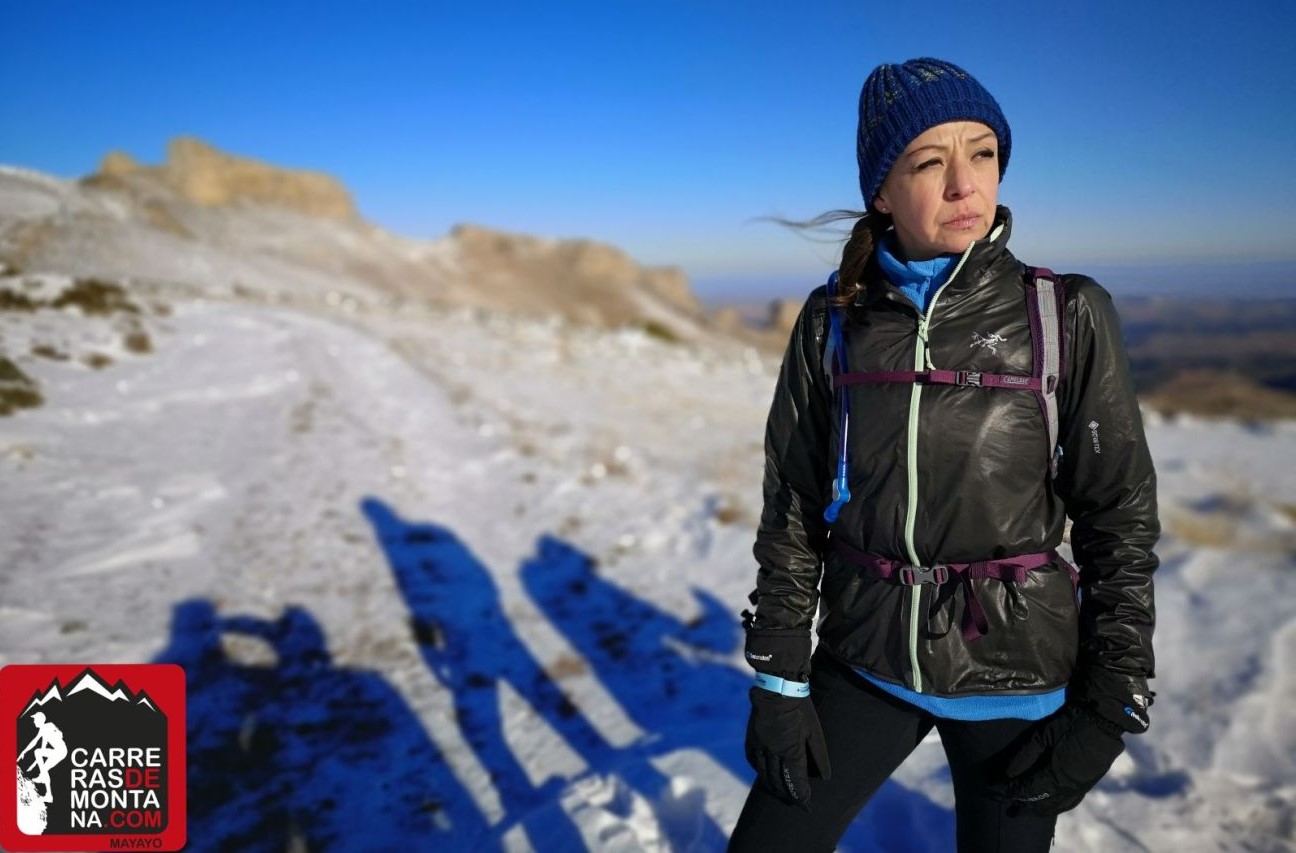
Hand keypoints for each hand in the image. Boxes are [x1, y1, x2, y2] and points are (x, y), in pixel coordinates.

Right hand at [745, 687, 830, 807]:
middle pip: (779, 782)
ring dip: (773, 787)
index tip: (807, 805)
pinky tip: (764, 775)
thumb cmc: (801, 708)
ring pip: (764, 775)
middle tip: (795, 803)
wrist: (777, 687)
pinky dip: (760, 771)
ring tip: (780, 794)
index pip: (795, 782)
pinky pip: (754, 760)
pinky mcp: (752, 738)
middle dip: (788, 796)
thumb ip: (819, 756)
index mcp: (791, 752)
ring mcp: (760, 746)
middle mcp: (773, 753)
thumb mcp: (815, 732)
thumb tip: (824, 777)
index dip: (801, 796)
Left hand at [993, 703, 1124, 815]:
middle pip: (1040, 803)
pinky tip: (1052, 807)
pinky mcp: (1087, 784)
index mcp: (1054, 776)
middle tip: (1010, 810)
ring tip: (1027, 811)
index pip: (1027, 790)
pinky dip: (1058, 807)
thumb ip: (1024, 757)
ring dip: (1040, 810)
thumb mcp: (1042, 736)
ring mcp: (1079, 788)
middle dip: (1023, 806)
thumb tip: (1006, 774)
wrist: (1104, 720)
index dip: (1010, 791)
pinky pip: (1070, 803)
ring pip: (1056, 806)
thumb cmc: (1069, 724)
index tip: (995, 791)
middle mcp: (1067, 788)